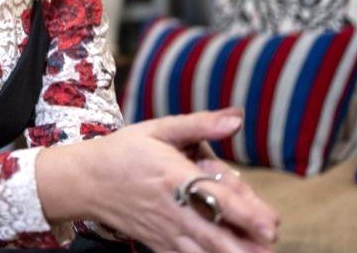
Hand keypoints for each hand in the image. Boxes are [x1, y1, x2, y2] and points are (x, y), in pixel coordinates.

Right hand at [35, 108, 279, 252]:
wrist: (85, 181)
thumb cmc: (124, 151)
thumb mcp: (158, 129)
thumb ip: (200, 124)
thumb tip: (236, 117)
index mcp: (174, 176)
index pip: (216, 198)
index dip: (246, 214)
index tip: (271, 225)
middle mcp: (172, 207)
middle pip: (215, 234)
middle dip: (245, 245)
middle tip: (271, 247)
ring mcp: (164, 229)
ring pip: (203, 252)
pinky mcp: (158, 243)